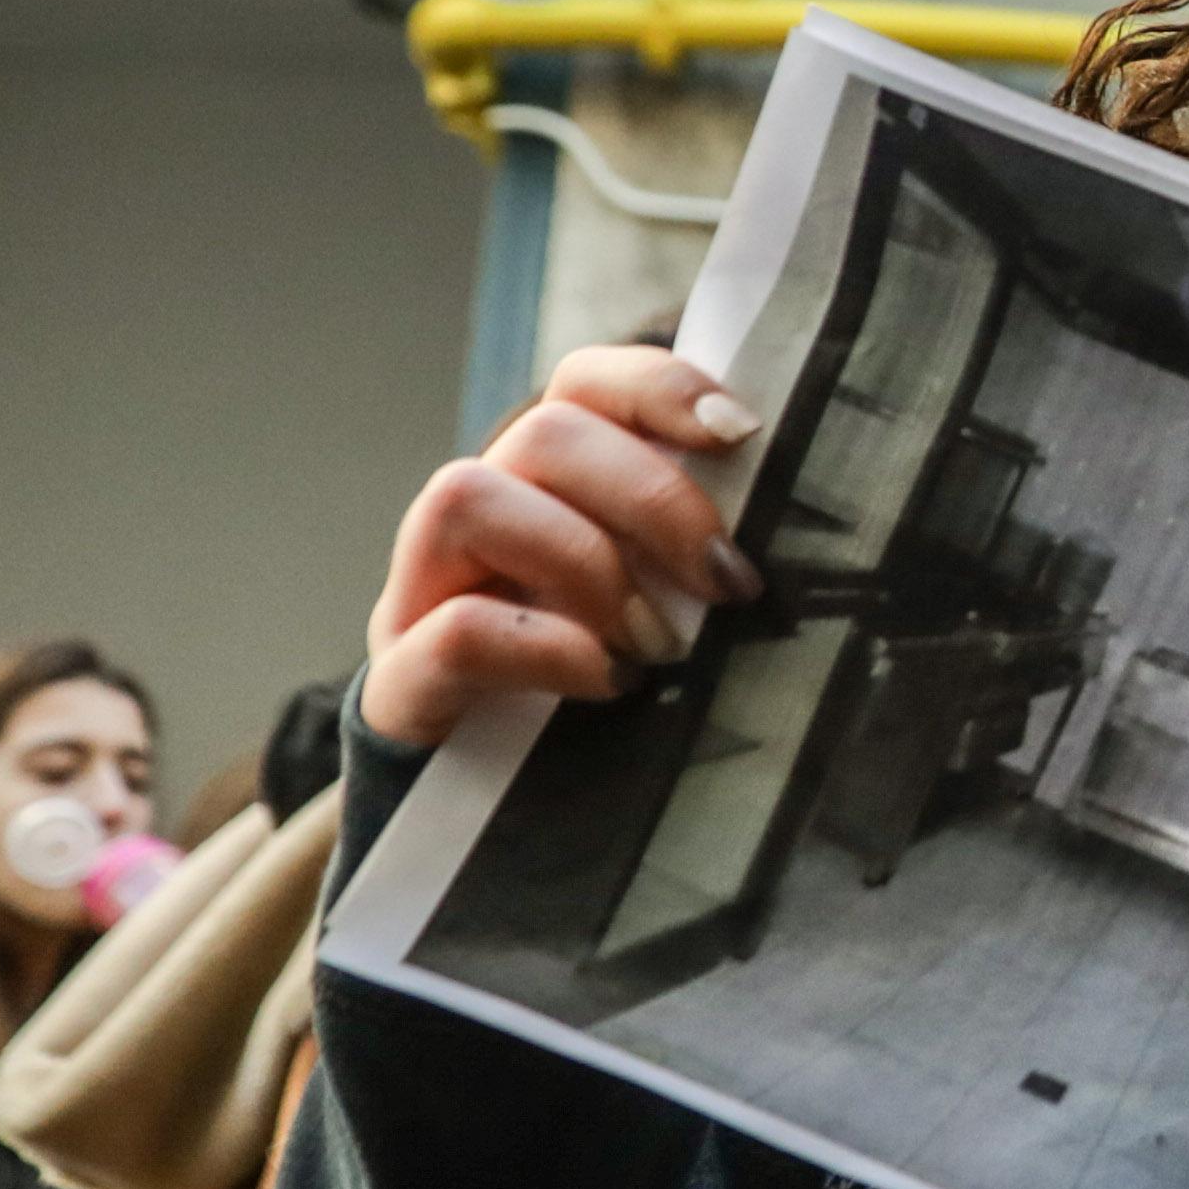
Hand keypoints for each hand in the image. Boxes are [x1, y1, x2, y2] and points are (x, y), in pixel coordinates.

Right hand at [361, 345, 769, 744]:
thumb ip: (695, 555)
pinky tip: (610, 679)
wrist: (478, 806)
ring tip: (658, 644)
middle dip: (653, 499)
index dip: (660, 387)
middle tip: (726, 583)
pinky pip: (457, 628)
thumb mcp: (657, 604)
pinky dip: (547, 647)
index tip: (742, 434)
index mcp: (543, 482)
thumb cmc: (597, 684)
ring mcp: (423, 590)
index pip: (584, 383)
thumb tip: (787, 538)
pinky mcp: (400, 678)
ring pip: (467, 496)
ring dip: (586, 563)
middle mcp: (474, 515)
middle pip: (543, 432)